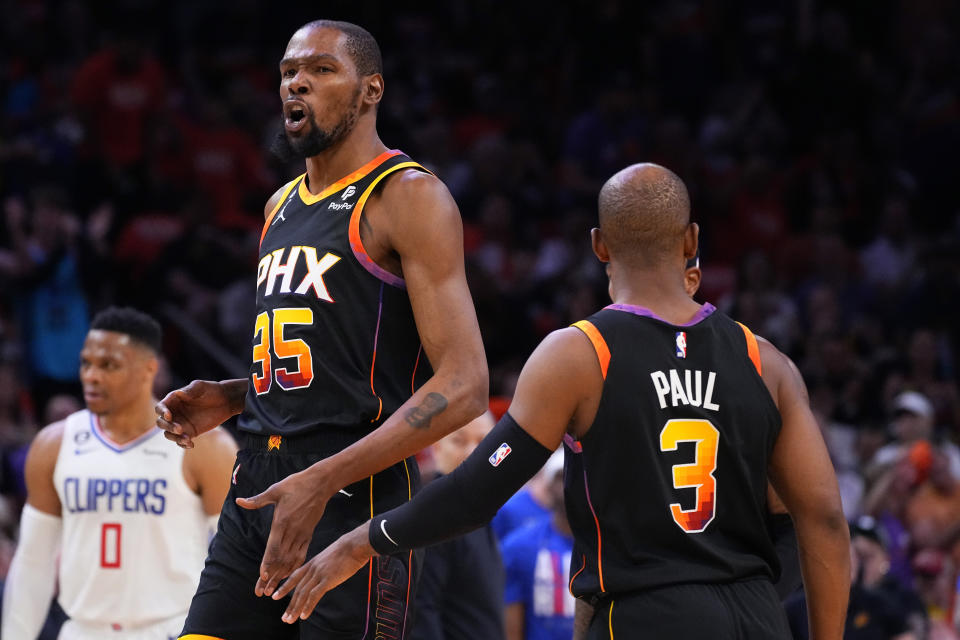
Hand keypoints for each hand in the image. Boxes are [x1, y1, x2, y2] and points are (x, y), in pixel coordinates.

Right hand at [155, 380, 242, 447]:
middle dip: (168, 427)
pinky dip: (183, 444)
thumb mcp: (201, 387)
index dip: (162, 412)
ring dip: (175, 438)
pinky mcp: (189, 432)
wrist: (225, 401)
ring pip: (169, 434)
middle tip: (180, 429)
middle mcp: (174, 413)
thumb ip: (190, 391)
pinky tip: (191, 444)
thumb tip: (178, 394)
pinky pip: (181, 441)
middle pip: (161, 423)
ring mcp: (181, 423)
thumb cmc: (211, 390)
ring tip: (187, 439)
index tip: (169, 416)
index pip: (160, 407)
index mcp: (173, 401)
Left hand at [235, 468, 330, 597]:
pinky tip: (287, 574)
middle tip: (262, 592)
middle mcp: (292, 531)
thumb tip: (240, 502)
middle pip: (280, 559)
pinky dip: (294, 565)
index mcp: (281, 522)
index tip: (262, 577)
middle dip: (271, 576)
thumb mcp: (275, 490)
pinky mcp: (309, 534)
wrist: (320, 483)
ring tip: (272, 589)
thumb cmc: (296, 484)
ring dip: (281, 575)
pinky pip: (301, 554)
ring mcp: (302, 534)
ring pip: (290, 559)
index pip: (274, 548)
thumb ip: (257, 500)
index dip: (268, 563)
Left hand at [271, 523, 372, 622]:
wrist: (354, 545)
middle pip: (297, 589)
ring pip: (303, 594)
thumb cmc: (346, 550)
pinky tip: (304, 616)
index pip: (294, 577)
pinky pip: (314, 595)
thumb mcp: (329, 557)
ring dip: (295, 609)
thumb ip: (323, 567)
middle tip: (284, 617)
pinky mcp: (327, 579)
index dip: (284, 587)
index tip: (276, 596)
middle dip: (290, 604)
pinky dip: (308, 606)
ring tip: (289, 619)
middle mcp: (312, 569)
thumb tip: (324, 575)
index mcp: (312, 563)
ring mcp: (319, 574)